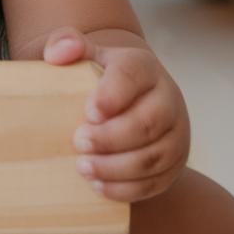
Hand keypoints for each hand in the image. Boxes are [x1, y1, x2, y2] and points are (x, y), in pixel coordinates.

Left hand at [43, 26, 189, 202]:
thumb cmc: (101, 81)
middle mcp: (168, 98)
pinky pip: (156, 182)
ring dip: (116, 167)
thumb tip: (58, 54)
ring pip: (154, 156)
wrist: (130, 102)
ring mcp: (176, 133)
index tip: (88, 113)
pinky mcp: (174, 163)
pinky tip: (98, 186)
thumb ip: (67, 45)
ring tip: (83, 167)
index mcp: (144, 68)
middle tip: (78, 143)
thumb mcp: (86, 57)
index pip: (134, 75)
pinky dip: (126, 188)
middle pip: (149, 122)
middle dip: (111, 138)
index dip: (112, 95)